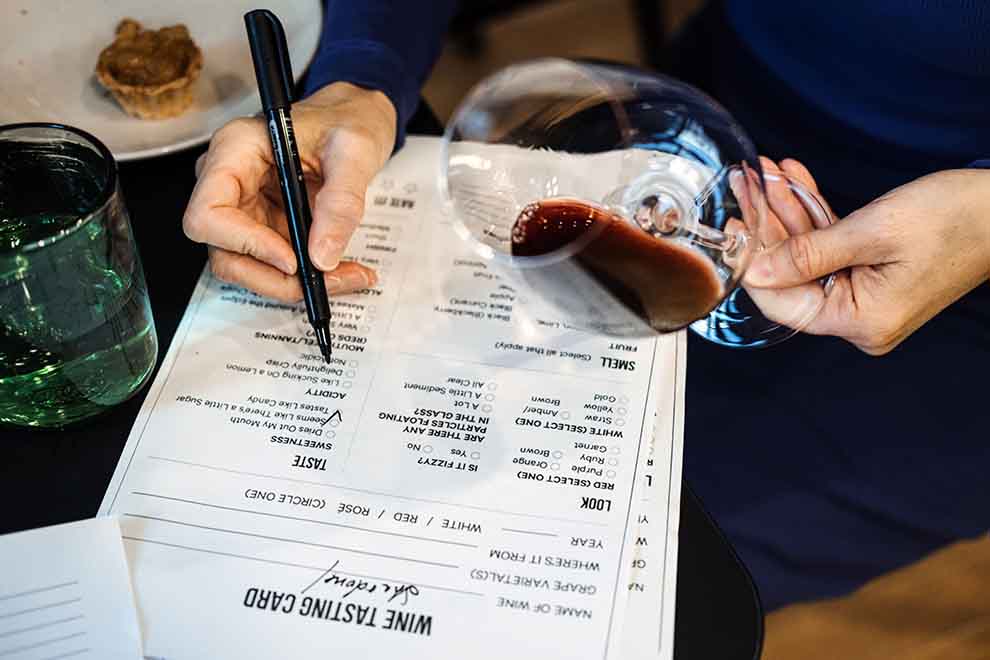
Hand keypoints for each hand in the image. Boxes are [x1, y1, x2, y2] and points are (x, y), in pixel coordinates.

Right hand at [182, 82, 396, 300]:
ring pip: (247, 267)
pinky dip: (306, 276)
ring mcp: (244, 207)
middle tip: (331, 280)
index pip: (207, 214)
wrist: (356, 119)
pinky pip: (273, 265)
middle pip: (225, 253)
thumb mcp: (355, 152)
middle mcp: (229, 182)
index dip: (244, 245)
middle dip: (277, 278)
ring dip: (294, 284)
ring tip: (349, 275)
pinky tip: (342, 270)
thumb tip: (323, 255)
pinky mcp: (264, 225)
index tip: (292, 259)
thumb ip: (341, 202)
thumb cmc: (348, 120)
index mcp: (235, 150)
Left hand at [744, 159, 989, 354]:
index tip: (732, 226)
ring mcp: (866, 297)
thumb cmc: (956, 219)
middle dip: (770, 226)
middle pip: (793, 275)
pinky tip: (795, 180)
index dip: (753, 264)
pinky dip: (816, 215)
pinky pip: (833, 247)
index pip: (783, 303)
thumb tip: (757, 271)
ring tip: (767, 174)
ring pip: (809, 255)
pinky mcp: (873, 275)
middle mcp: (860, 319)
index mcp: (860, 321)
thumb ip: (808, 254)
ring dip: (789, 212)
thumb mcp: (872, 232)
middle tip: (747, 186)